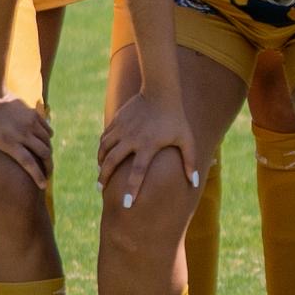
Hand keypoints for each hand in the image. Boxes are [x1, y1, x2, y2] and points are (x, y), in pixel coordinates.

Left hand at [0, 91, 54, 186]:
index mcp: (9, 142)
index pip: (29, 163)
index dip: (38, 176)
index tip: (43, 186)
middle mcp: (23, 132)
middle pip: (43, 153)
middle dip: (48, 166)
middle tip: (47, 175)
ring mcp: (30, 122)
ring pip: (47, 141)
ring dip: (48, 153)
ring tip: (46, 161)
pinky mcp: (33, 114)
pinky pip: (47, 129)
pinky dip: (48, 138)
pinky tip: (45, 144)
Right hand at [97, 88, 196, 205]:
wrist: (161, 90)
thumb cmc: (176, 118)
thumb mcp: (186, 139)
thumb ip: (190, 161)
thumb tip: (194, 183)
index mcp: (148, 145)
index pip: (138, 173)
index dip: (132, 189)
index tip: (126, 205)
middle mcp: (132, 139)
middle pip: (112, 162)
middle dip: (104, 178)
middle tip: (100, 190)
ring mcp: (122, 129)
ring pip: (104, 150)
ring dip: (100, 163)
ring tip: (100, 174)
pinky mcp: (117, 121)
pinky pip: (104, 138)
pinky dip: (102, 148)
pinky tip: (103, 155)